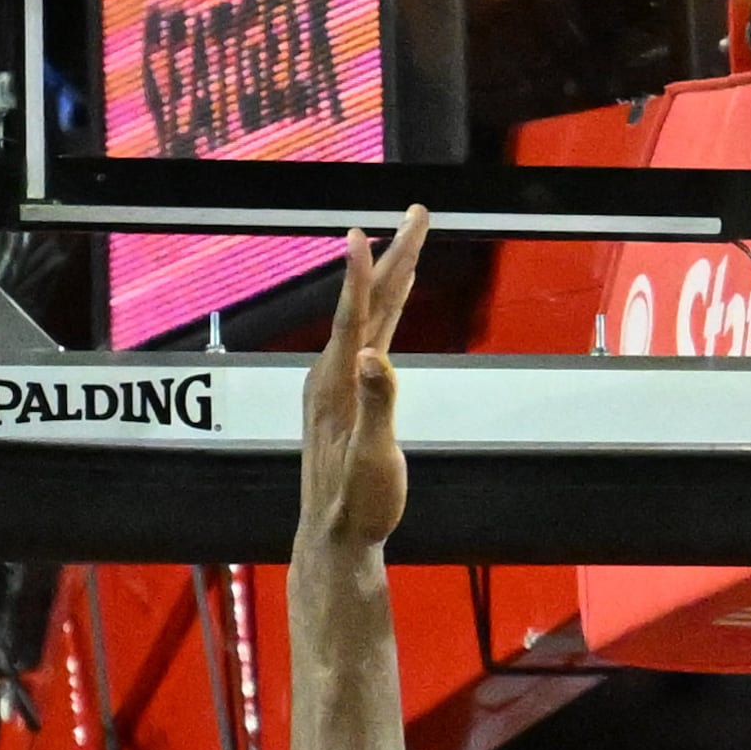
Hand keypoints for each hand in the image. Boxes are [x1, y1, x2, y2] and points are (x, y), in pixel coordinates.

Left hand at [300, 209, 429, 548]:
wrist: (337, 534)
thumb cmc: (358, 503)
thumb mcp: (373, 459)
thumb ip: (377, 406)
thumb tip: (376, 359)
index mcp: (338, 385)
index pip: (353, 317)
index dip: (360, 274)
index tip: (361, 232)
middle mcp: (333, 374)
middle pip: (368, 304)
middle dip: (394, 256)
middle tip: (417, 214)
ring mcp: (339, 382)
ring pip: (372, 315)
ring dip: (392, 275)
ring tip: (410, 240)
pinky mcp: (350, 392)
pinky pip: (371, 334)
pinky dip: (386, 307)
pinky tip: (395, 296)